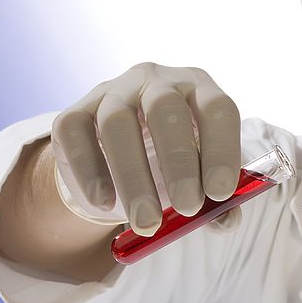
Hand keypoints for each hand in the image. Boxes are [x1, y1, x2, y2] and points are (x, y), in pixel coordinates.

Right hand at [51, 62, 241, 235]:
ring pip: (116, 122)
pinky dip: (89, 171)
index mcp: (199, 89)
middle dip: (179, 162)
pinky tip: (104, 202)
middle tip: (187, 207)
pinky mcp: (74, 111)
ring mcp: (113, 91)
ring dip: (133, 176)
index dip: (222, 149)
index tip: (221, 194)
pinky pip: (74, 132)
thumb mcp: (200, 178)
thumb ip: (217, 201)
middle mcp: (158, 81)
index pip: (217, 108)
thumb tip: (227, 221)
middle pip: (166, 108)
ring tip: (146, 222)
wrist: (118, 163)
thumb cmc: (174, 166)